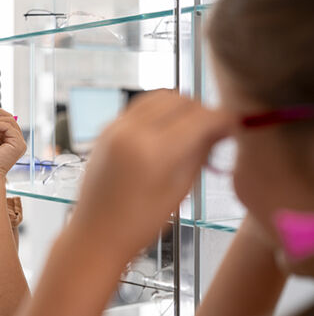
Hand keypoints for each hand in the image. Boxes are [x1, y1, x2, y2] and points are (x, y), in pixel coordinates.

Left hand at [70, 90, 233, 258]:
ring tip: (191, 131)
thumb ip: (201, 152)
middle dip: (202, 111)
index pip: (200, 118)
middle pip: (180, 100)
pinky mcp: (107, 128)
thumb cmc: (139, 223)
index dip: (223, 119)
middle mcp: (131, 130)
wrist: (95, 232)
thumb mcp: (180, 190)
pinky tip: (167, 131)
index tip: (235, 126)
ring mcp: (115, 126)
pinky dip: (159, 111)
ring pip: (159, 96)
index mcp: (153, 150)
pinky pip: (140, 106)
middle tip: (213, 132)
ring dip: (180, 107)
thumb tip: (221, 128)